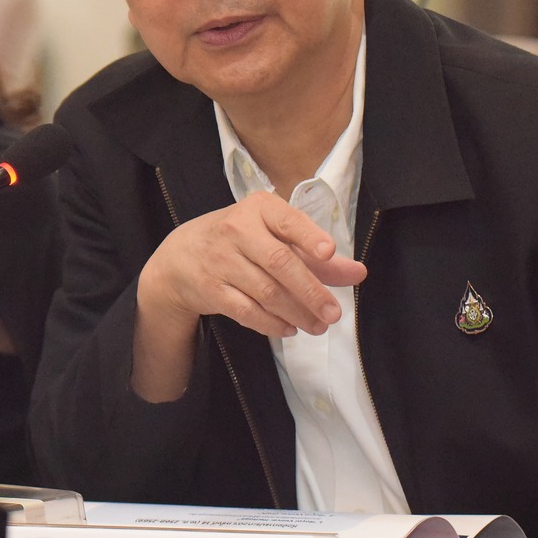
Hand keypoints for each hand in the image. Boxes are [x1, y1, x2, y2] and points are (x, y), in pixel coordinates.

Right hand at [139, 190, 366, 338]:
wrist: (180, 257)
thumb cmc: (240, 241)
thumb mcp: (274, 236)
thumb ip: (316, 255)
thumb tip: (358, 273)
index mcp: (258, 208)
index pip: (287, 220)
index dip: (308, 236)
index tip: (329, 252)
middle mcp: (236, 230)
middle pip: (280, 262)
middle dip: (310, 290)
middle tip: (335, 314)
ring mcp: (220, 260)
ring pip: (265, 291)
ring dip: (296, 312)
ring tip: (319, 326)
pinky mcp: (210, 289)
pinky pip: (246, 310)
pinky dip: (271, 323)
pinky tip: (290, 329)